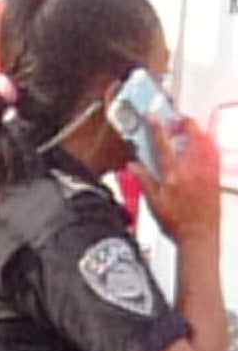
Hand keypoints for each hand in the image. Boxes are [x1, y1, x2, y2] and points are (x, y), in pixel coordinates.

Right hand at [147, 110, 221, 248]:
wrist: (200, 234)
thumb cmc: (178, 222)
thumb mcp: (153, 202)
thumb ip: (144, 180)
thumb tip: (134, 165)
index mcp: (173, 173)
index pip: (163, 143)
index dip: (156, 126)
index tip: (153, 116)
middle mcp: (193, 168)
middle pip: (192, 135)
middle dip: (184, 123)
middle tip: (175, 122)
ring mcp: (208, 170)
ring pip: (205, 141)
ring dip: (196, 132)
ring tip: (187, 132)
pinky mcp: (217, 175)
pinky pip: (213, 152)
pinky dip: (207, 144)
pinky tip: (203, 147)